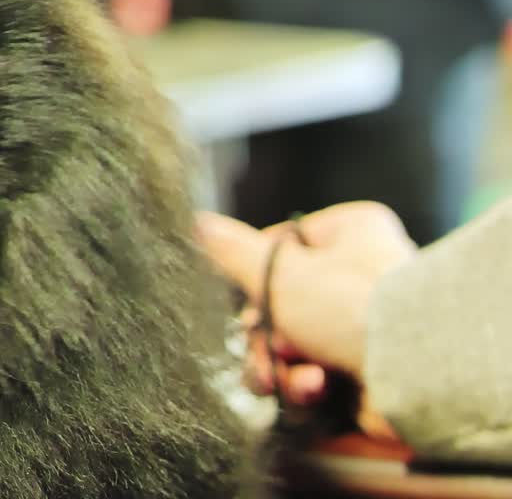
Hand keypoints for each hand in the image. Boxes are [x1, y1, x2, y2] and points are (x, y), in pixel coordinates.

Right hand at [196, 202, 416, 439]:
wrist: (414, 377)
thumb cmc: (349, 306)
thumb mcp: (278, 272)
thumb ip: (230, 251)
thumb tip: (196, 221)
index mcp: (349, 234)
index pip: (277, 247)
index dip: (255, 278)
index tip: (249, 297)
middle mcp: (358, 275)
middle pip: (279, 305)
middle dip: (266, 337)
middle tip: (270, 348)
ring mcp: (362, 325)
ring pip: (291, 346)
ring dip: (283, 367)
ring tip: (300, 378)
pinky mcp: (364, 369)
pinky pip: (314, 374)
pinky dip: (308, 385)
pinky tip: (318, 390)